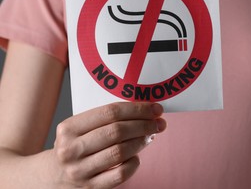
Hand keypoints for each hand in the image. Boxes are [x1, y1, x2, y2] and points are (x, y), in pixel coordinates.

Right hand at [50, 102, 165, 188]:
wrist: (53, 176)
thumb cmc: (75, 146)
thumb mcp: (79, 128)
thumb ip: (105, 118)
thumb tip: (144, 112)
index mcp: (69, 128)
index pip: (110, 112)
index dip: (137, 109)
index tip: (154, 109)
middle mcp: (72, 149)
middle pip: (117, 131)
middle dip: (143, 125)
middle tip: (158, 122)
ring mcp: (80, 171)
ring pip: (120, 152)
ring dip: (141, 142)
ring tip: (150, 136)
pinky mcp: (91, 188)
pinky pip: (120, 174)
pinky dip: (134, 163)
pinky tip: (136, 156)